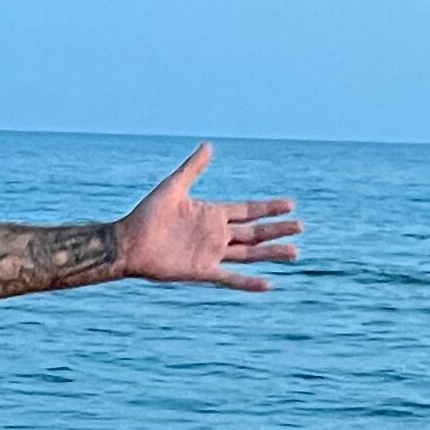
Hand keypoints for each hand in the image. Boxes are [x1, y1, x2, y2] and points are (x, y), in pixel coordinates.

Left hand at [116, 144, 300, 289]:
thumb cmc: (146, 214)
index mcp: (211, 214)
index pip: (247, 210)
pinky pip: (230, 278)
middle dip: (277, 229)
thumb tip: (208, 145)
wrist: (128, 242)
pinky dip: (249, 282)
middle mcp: (215, 235)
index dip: (268, 208)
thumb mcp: (173, 187)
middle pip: (254, 232)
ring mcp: (211, 254)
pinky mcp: (202, 271)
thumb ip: (193, 168)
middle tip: (301, 227)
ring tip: (294, 253)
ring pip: (249, 254)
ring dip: (271, 253)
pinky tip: (268, 283)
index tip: (290, 204)